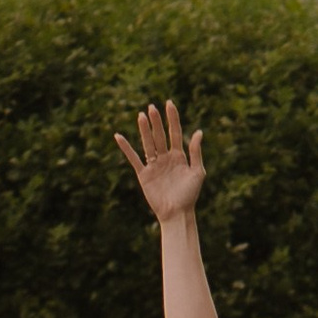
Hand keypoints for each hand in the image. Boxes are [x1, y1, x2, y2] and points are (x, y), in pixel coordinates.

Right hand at [114, 98, 206, 221]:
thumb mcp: (197, 172)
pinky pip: (133, 158)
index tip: (169, 104)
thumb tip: (198, 132)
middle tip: (152, 107)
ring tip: (141, 115)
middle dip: (156, 121)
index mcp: (179, 156)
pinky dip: (126, 148)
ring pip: (148, 143)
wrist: (177, 213)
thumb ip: (196, 152)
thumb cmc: (190, 195)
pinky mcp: (144, 174)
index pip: (175, 132)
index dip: (172, 118)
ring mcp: (154, 165)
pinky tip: (118, 136)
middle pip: (160, 135)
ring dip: (144, 130)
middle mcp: (165, 158)